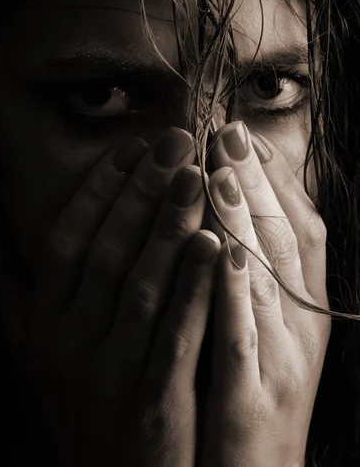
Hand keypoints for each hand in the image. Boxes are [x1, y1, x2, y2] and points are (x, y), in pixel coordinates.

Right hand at [0, 127, 220, 466]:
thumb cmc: (70, 397)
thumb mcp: (25, 340)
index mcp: (43, 323)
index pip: (67, 243)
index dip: (98, 191)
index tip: (130, 149)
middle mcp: (71, 343)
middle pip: (108, 254)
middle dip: (142, 193)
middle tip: (175, 143)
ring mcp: (111, 373)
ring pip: (143, 287)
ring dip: (171, 229)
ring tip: (198, 178)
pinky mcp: (154, 403)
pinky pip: (177, 336)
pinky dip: (197, 289)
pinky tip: (219, 246)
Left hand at [200, 121, 330, 466]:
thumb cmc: (258, 390)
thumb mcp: (269, 327)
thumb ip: (258, 272)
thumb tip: (235, 212)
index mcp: (307, 306)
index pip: (298, 227)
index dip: (274, 177)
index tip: (244, 134)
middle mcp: (304, 325)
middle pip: (284, 240)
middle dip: (257, 182)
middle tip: (227, 131)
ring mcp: (284, 360)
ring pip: (267, 278)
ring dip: (245, 221)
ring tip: (219, 171)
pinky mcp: (254, 396)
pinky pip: (245, 336)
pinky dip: (237, 290)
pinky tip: (222, 251)